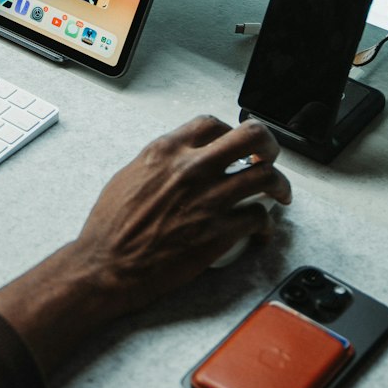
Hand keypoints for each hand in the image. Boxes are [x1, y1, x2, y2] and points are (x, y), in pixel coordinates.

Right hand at [70, 115, 290, 322]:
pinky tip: (260, 231)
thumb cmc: (112, 226)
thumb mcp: (130, 175)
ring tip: (279, 193)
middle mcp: (192, 169)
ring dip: (279, 185)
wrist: (107, 264)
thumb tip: (182, 158)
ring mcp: (208, 200)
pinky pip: (258, 218)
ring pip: (266, 177)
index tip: (236, 145)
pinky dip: (265, 225)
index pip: (213, 123)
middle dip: (269, 144)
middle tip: (270, 157)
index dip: (231, 131)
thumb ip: (161, 161)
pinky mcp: (218, 233)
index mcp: (166, 151)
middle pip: (251, 137)